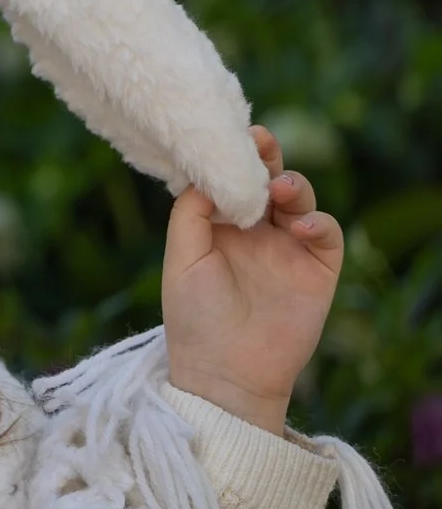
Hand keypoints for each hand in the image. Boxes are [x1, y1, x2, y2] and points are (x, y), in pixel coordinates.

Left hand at [161, 124, 342, 433]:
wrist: (227, 373)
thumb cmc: (195, 318)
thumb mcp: (181, 261)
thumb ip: (190, 214)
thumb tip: (205, 176)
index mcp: (217, 227)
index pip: (227, 181)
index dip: (229, 159)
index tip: (229, 136)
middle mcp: (254, 232)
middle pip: (266, 183)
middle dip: (265, 158)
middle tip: (260, 142)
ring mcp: (287, 249)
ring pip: (299, 201)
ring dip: (293, 186)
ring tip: (279, 188)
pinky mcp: (318, 270)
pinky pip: (327, 236)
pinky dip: (320, 223)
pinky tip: (302, 225)